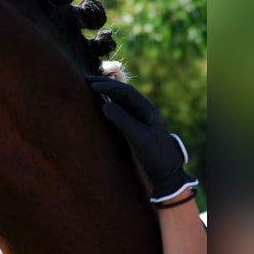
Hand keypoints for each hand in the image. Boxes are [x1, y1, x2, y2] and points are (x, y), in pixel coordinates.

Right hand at [86, 75, 197, 201]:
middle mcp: (145, 111)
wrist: (168, 174)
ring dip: (106, 93)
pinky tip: (100, 105)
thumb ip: (122, 119)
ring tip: (90, 88)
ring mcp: (141, 119)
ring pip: (122, 101)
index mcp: (148, 110)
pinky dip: (109, 104)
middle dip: (105, 85)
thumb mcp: (138, 137)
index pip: (126, 92)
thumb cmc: (155, 155)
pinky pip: (122, 111)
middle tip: (85, 80)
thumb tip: (104, 105)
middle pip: (123, 93)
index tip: (91, 85)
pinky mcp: (137, 128)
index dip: (108, 86)